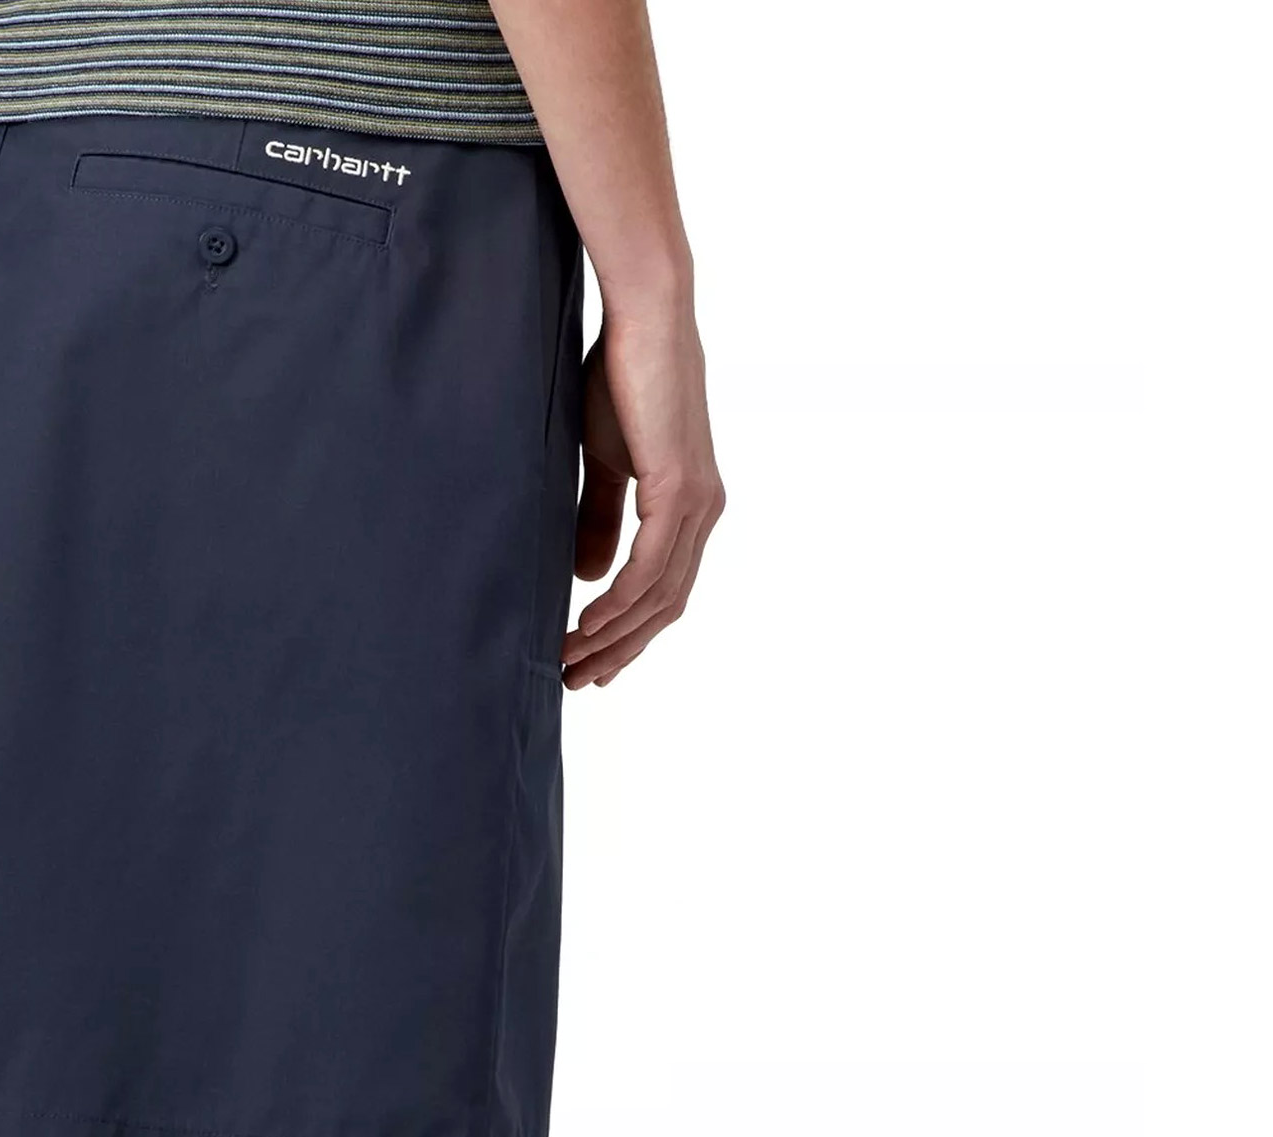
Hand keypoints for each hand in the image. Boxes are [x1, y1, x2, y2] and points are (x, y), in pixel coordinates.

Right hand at [561, 308, 722, 690]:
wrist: (644, 318)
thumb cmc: (619, 377)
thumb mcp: (603, 461)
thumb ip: (600, 518)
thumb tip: (590, 578)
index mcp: (690, 507)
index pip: (663, 591)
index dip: (627, 635)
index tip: (588, 664)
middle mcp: (704, 511)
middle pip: (664, 607)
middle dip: (618, 651)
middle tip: (573, 681)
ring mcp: (697, 503)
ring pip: (657, 596)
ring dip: (611, 636)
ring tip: (568, 659)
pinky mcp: (679, 489)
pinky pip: (650, 567)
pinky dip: (619, 603)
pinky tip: (587, 622)